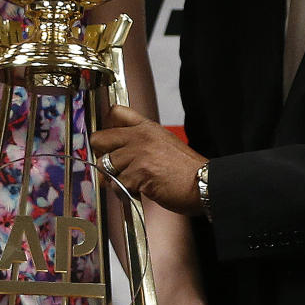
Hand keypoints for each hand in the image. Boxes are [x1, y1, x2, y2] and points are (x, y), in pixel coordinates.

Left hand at [90, 106, 206, 215]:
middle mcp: (140, 136)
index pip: (115, 112)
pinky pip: (116, 184)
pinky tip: (140, 191)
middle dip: (102, 155)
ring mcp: (138, 154)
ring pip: (105, 165)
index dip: (106, 127)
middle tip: (113, 167)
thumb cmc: (186, 170)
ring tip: (133, 183)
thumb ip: (140, 143)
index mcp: (147, 127)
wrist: (204, 184)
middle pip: (100, 139)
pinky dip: (124, 192)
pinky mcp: (138, 173)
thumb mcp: (164, 143)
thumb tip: (114, 154)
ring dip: (115, 178)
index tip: (107, 142)